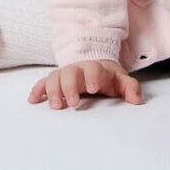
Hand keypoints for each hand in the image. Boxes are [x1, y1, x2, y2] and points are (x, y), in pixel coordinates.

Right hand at [27, 59, 142, 108]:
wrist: (94, 63)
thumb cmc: (107, 77)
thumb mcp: (121, 80)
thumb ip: (130, 88)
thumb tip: (137, 100)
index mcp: (95, 68)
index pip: (93, 69)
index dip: (92, 76)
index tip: (92, 88)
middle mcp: (77, 69)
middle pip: (70, 73)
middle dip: (69, 86)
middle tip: (72, 103)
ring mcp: (65, 74)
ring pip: (55, 77)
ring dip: (52, 90)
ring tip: (55, 105)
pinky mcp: (55, 80)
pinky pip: (43, 82)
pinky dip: (37, 90)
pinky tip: (33, 100)